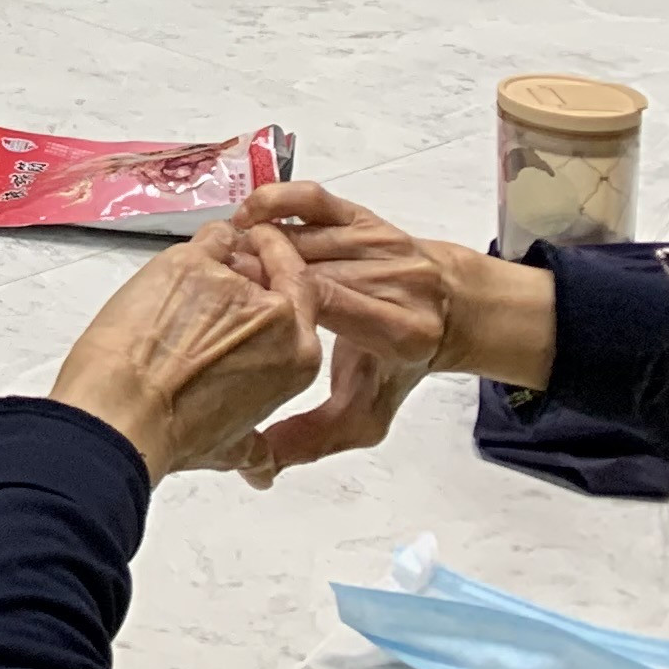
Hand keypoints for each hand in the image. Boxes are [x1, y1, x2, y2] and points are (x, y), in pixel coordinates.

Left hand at [49, 222, 323, 480]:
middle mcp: (275, 315)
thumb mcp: (232, 449)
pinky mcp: (191, 262)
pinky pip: (208, 236)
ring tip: (188, 287)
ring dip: (218, 259)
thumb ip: (256, 452)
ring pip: (234, 249)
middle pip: (272, 266)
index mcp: (298, 356)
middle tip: (225, 275)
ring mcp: (233, 283)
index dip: (286, 277)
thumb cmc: (175, 432)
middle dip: (251, 266)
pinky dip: (199, 244)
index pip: (305, 294)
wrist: (126, 409)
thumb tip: (260, 469)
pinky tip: (180, 265)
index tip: (274, 266)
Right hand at [235, 181, 557, 477]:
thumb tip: (258, 471)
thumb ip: (313, 438)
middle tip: (215, 287)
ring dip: (253, 244)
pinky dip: (275, 201)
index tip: (240, 311)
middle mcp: (392, 280)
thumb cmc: (401, 362)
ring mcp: (379, 242)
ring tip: (221, 262)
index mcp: (397, 330)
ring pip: (301, 234)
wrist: (453, 311)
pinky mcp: (365, 215)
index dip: (275, 302)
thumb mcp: (366, 413)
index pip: (326, 302)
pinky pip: (314, 197)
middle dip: (255, 272)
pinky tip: (245, 219)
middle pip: (307, 266)